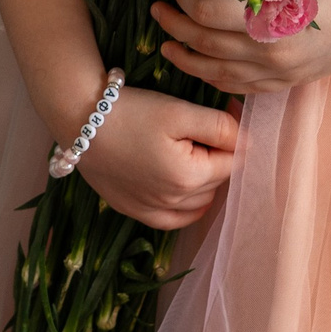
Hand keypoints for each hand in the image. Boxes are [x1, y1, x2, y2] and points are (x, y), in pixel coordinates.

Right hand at [78, 83, 237, 228]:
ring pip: (197, 202)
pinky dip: (184, 208)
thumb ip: (221, 127)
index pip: (233, 163)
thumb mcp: (180, 111)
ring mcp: (151, 210)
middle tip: (199, 130)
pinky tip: (184, 192)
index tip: (222, 117)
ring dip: (202, 181)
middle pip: (216, 183)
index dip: (232, 138)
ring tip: (188, 153)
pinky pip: (172, 220)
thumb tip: (250, 141)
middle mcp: (173, 202)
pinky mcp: (132, 210)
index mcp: (189, 178)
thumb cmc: (131, 111)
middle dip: (216, 158)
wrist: (80, 118)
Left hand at [152, 0, 330, 96]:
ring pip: (215, 72)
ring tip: (166, 45)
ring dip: (185, 58)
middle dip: (173, 25)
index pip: (205, 12)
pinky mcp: (287, 83)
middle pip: (203, 42)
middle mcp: (270, 51)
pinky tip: (201, 67)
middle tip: (157, 10)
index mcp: (271, 15)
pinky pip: (240, 88)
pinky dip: (214, 78)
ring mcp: (279, 72)